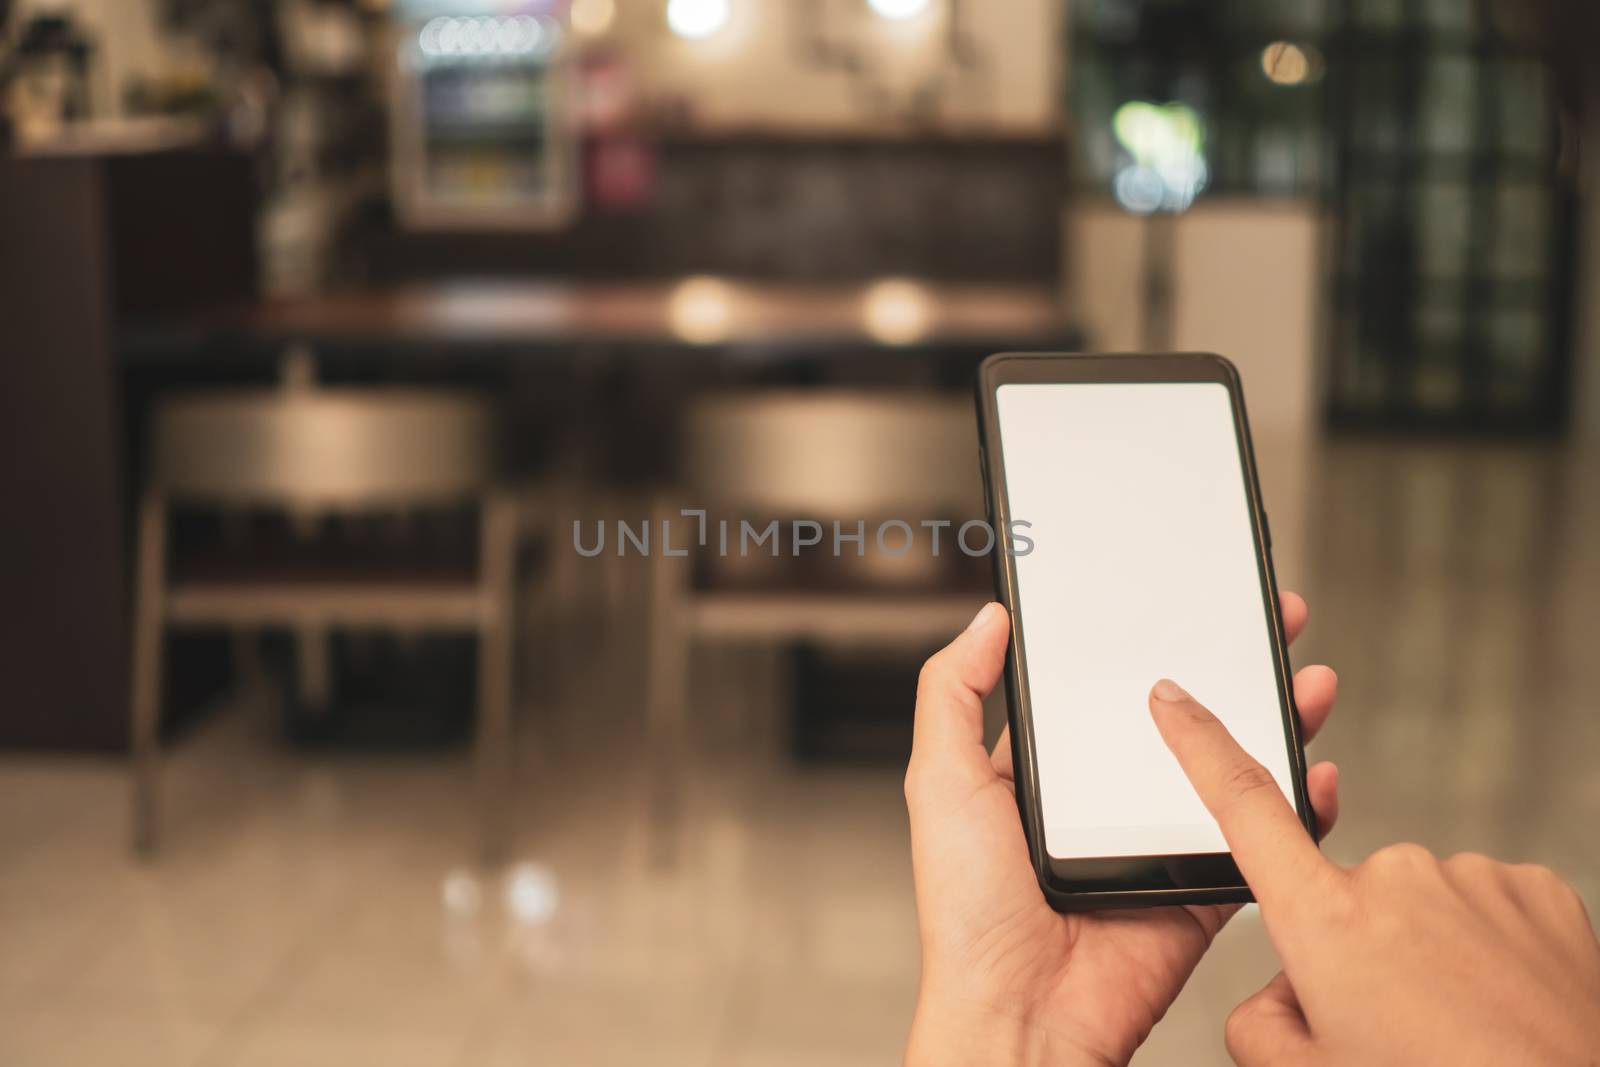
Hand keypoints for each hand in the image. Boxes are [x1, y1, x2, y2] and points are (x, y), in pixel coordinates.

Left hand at [903, 594, 1340, 1066]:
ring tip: (1306, 676)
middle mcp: (1106, 802)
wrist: (1021, 1016)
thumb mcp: (940, 783)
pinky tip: (1317, 768)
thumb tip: (986, 618)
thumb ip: (952, 695)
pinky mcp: (1200, 892)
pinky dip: (1295, 807)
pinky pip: (1258, 840)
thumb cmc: (968, 911)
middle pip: (1182, 720)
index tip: (1182, 597)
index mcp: (1047, 773)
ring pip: (1231, 770)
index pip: (1102, 690)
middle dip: (1232, 668)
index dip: (1145, 642)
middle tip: (1270, 621)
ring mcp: (1157, 845)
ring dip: (1275, 721)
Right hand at [1149, 680, 1599, 1066]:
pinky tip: (1498, 1005)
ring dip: (1422, 957)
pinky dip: (1482, 952)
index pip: (1244, 807)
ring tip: (1454, 1029)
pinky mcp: (1535, 888)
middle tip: (1388, 1028)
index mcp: (1326, 923)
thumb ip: (1261, 1020)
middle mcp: (1395, 880)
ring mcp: (1472, 878)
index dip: (1199, 745)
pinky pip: (1480, 908)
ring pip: (1415, 909)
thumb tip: (1285, 990)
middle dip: (1350, 953)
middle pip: (1339, 898)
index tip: (1175, 701)